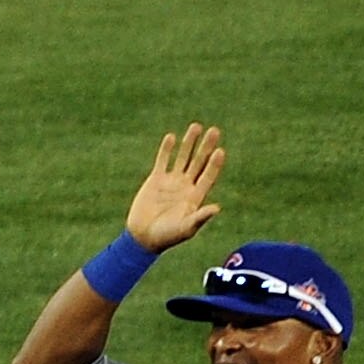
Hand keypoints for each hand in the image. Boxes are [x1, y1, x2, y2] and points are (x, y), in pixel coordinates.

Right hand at [126, 124, 224, 251]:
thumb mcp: (186, 228)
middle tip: (215, 131)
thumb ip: (200, 217)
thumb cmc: (167, 236)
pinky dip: (166, 149)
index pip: (208, 176)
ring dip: (189, 143)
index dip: (214, 164)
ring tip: (196, 126)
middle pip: (199, 162)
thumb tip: (217, 208)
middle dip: (206, 147)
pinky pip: (162, 160)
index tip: (220, 151)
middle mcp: (186, 186)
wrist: (143, 237)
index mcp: (195, 197)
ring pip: (183, 157)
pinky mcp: (156, 180)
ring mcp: (171, 182)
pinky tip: (172, 137)